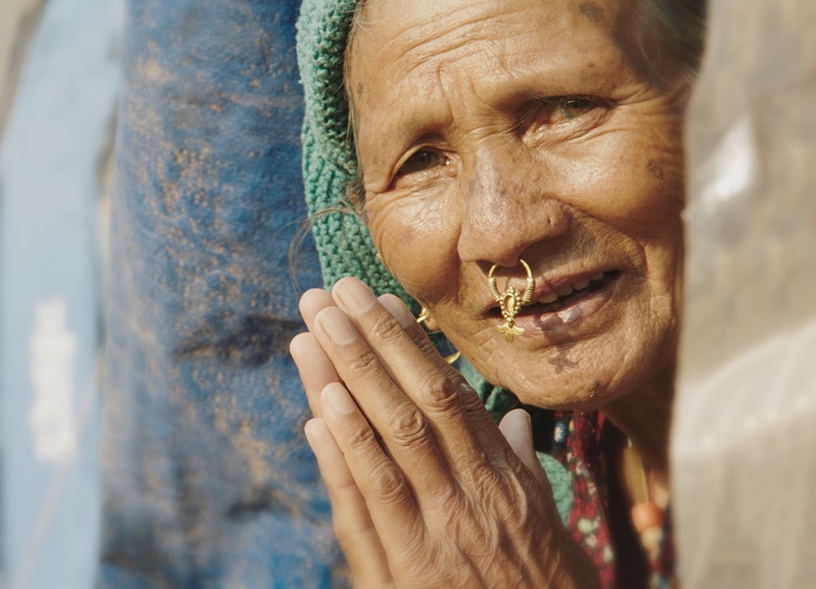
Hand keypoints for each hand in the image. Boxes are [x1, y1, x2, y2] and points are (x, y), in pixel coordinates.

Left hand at [290, 277, 596, 587]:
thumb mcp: (546, 524)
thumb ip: (518, 469)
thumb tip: (507, 420)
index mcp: (501, 479)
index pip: (448, 396)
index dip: (407, 346)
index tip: (375, 300)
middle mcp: (468, 496)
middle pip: (413, 404)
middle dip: (367, 344)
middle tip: (328, 294)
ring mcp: (434, 533)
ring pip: (385, 442)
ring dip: (343, 381)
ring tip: (310, 332)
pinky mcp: (404, 575)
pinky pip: (368, 506)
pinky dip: (342, 457)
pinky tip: (317, 414)